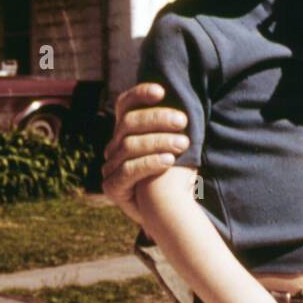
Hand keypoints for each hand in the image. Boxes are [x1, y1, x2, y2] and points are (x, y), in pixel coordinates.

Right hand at [100, 83, 191, 223]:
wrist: (171, 210)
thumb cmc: (178, 171)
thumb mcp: (178, 143)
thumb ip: (176, 124)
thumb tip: (192, 96)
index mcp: (128, 130)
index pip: (125, 104)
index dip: (139, 94)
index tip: (161, 91)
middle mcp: (115, 146)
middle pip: (128, 123)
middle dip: (157, 119)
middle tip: (183, 121)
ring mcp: (110, 167)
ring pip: (129, 146)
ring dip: (159, 141)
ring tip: (184, 144)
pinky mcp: (112, 187)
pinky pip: (127, 171)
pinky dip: (150, 162)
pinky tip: (169, 161)